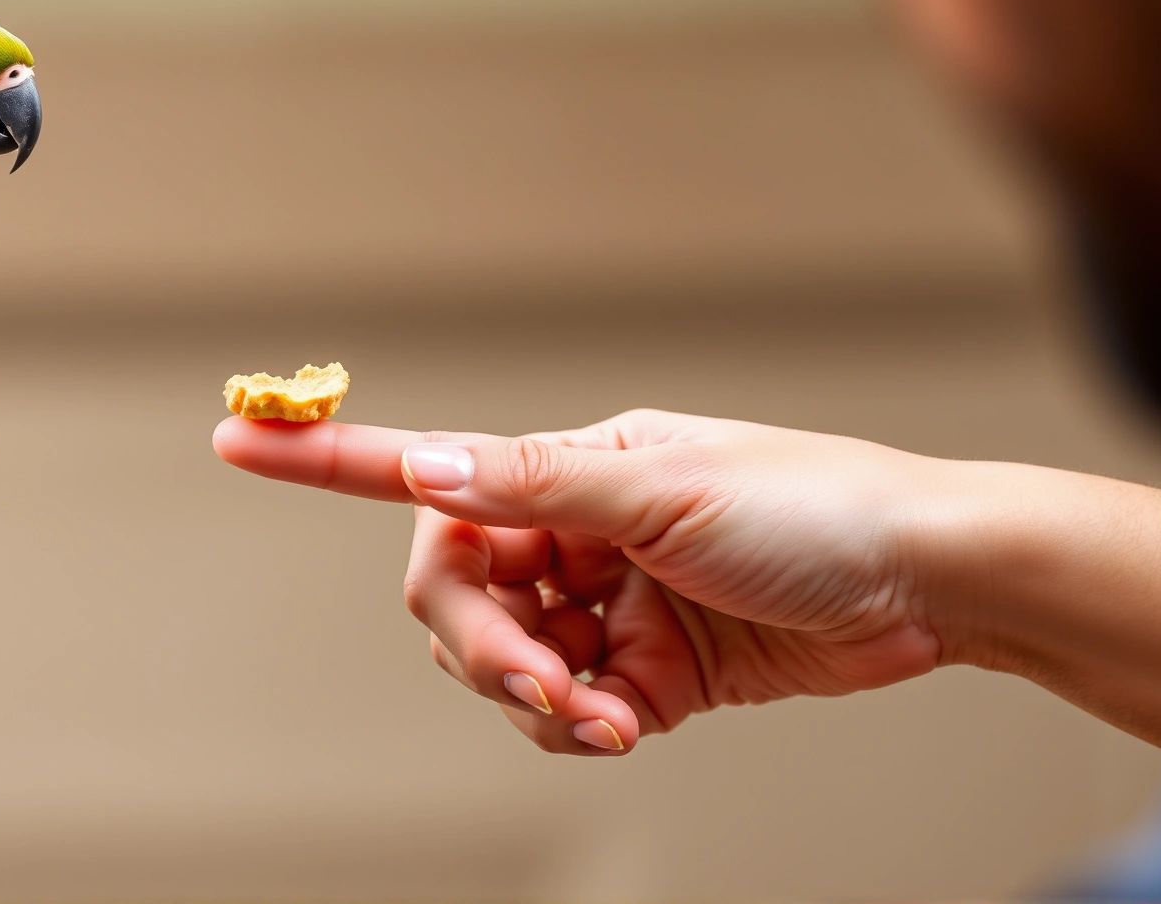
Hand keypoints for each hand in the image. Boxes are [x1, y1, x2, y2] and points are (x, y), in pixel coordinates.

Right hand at [213, 409, 959, 755]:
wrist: (927, 584)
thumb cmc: (813, 506)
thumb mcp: (668, 488)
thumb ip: (536, 489)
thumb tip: (424, 468)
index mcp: (568, 469)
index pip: (428, 467)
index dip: (325, 456)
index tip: (233, 435)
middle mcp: (573, 533)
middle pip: (455, 598)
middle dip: (487, 648)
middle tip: (548, 682)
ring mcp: (604, 605)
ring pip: (502, 665)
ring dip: (538, 696)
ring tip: (611, 710)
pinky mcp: (643, 672)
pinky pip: (564, 711)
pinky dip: (580, 724)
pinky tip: (631, 722)